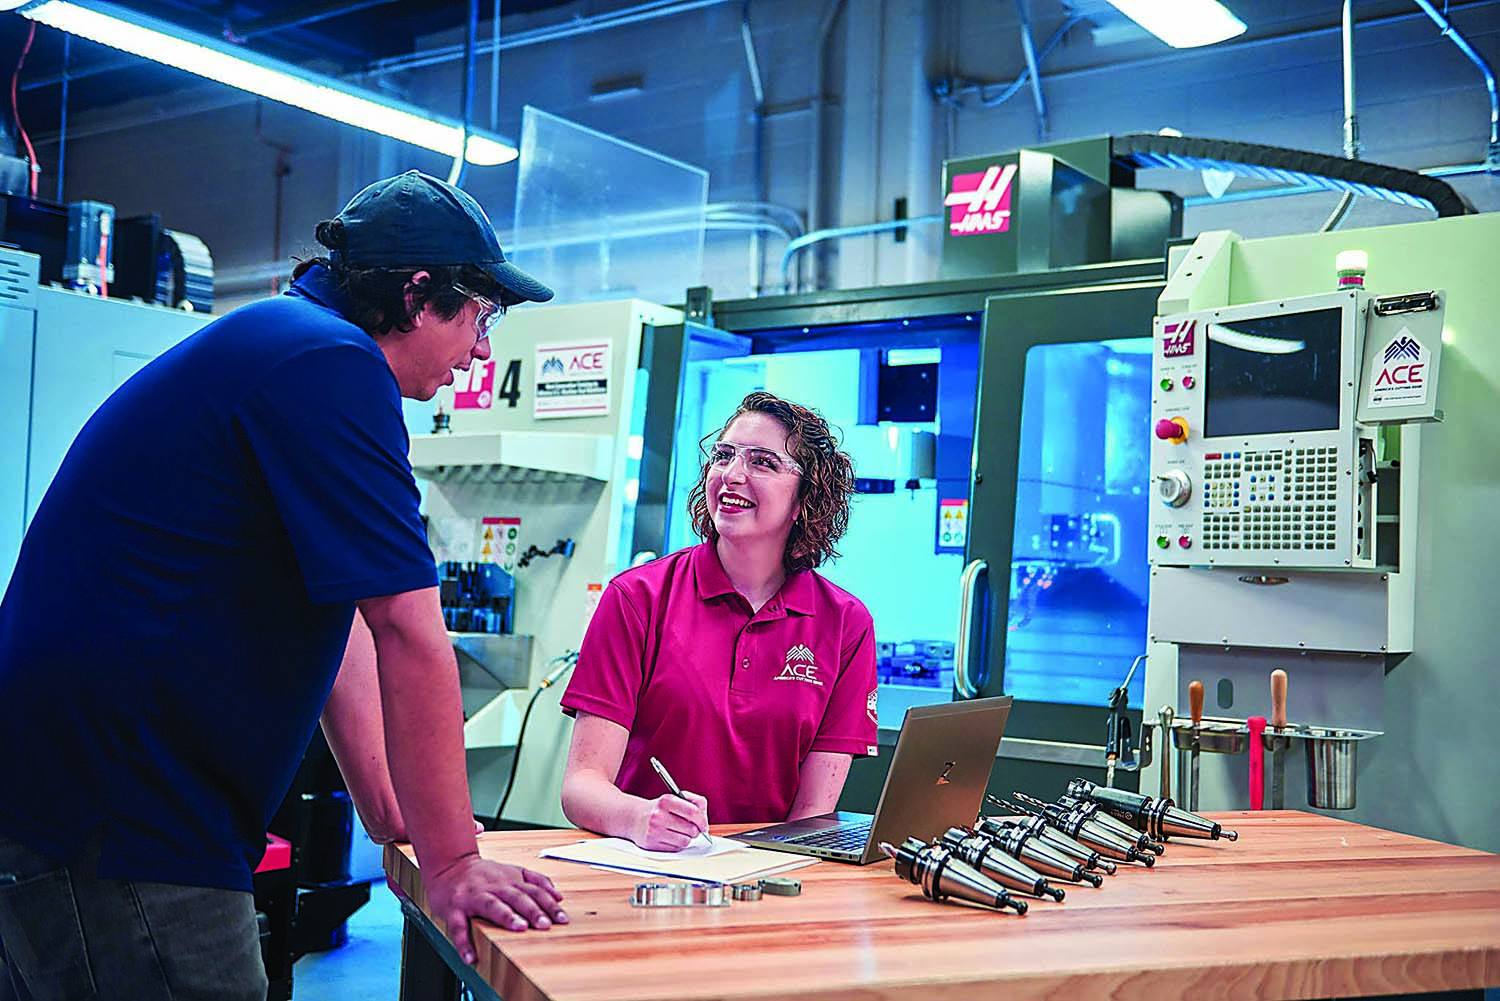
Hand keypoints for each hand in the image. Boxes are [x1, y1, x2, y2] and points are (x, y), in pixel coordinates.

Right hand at [425, 854, 567, 963]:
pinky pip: (458, 927)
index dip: (549, 904)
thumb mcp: (512, 870)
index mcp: (510, 881)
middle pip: (517, 897)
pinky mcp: (454, 909)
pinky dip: (463, 943)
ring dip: (506, 916)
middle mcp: (494, 888)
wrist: (448, 865)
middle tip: (545, 924)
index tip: (562, 918)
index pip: (535, 891)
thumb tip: (558, 895)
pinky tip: (471, 957)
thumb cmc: (483, 874)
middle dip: (532, 910)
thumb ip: (535, 880)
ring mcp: (474, 897)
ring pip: (492, 905)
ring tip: (519, 928)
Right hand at [633, 791, 708, 850]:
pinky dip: (677, 844)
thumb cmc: (659, 809)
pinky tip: (671, 837)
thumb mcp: (674, 798)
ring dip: (686, 838)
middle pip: (691, 829)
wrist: (634, 818)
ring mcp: (654, 831)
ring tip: (681, 832)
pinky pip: (675, 849)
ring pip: (685, 841)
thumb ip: (694, 802)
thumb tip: (704, 817)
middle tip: (693, 829)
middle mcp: (659, 815)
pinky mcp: (651, 844)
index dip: (703, 821)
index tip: (704, 825)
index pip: (693, 812)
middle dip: (696, 831)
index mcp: (666, 801)